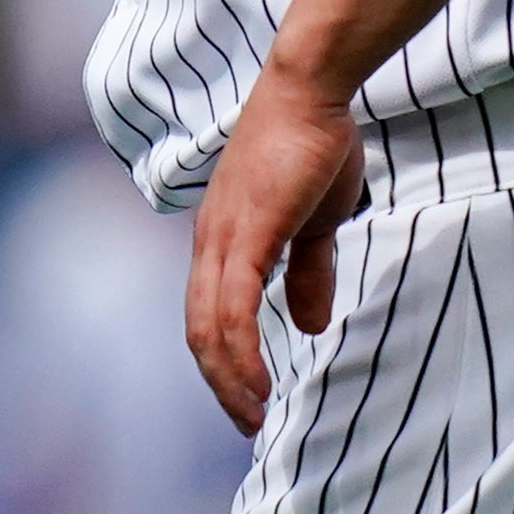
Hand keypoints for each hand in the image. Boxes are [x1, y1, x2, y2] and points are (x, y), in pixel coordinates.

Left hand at [185, 63, 364, 433]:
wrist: (313, 91)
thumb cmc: (314, 146)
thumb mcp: (315, 223)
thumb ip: (308, 272)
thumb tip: (310, 323)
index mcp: (223, 240)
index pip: (208, 313)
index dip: (223, 360)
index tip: (249, 397)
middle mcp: (211, 242)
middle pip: (198, 330)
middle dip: (220, 383)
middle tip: (247, 421)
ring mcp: (224, 237)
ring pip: (209, 326)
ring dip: (228, 378)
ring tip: (253, 413)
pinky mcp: (246, 232)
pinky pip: (234, 306)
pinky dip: (241, 350)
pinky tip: (258, 380)